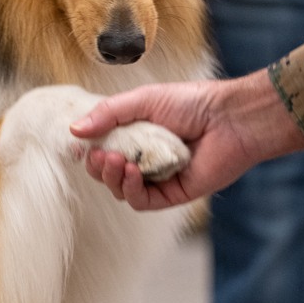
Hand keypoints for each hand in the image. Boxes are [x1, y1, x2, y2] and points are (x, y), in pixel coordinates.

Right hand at [69, 69, 303, 209]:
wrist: (229, 118)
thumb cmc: (191, 102)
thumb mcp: (143, 100)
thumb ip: (109, 114)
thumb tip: (74, 131)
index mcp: (136, 134)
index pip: (103, 148)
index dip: (89, 149)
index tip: (80, 145)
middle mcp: (145, 157)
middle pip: (108, 173)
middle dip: (98, 167)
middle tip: (100, 155)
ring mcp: (158, 177)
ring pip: (122, 190)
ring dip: (112, 178)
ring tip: (116, 162)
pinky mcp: (173, 194)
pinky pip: (142, 202)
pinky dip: (131, 190)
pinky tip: (133, 174)